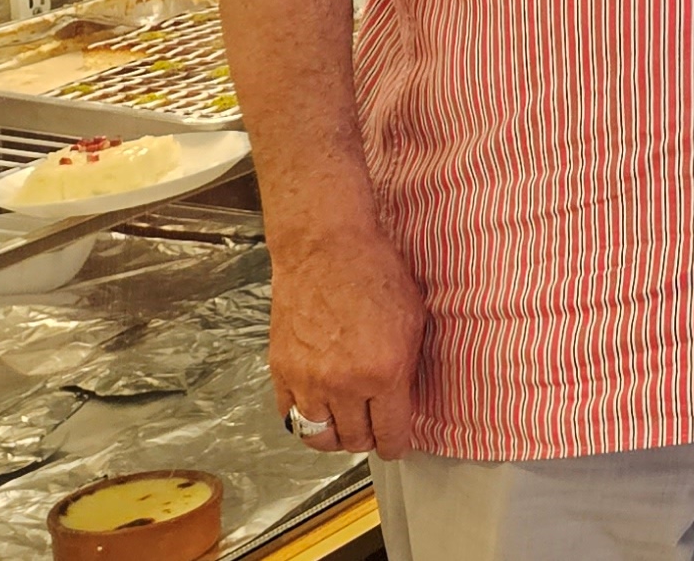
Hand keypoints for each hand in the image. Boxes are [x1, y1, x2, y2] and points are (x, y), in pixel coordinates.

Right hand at [268, 221, 424, 456]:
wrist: (324, 248)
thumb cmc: (376, 273)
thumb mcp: (412, 320)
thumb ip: (408, 366)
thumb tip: (405, 399)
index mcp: (383, 373)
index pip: (390, 433)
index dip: (397, 445)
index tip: (398, 445)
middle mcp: (343, 385)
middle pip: (353, 440)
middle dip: (368, 439)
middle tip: (374, 428)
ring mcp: (307, 380)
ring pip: (318, 437)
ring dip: (335, 436)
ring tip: (346, 423)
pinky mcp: (280, 371)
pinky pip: (289, 416)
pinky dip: (304, 419)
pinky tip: (319, 408)